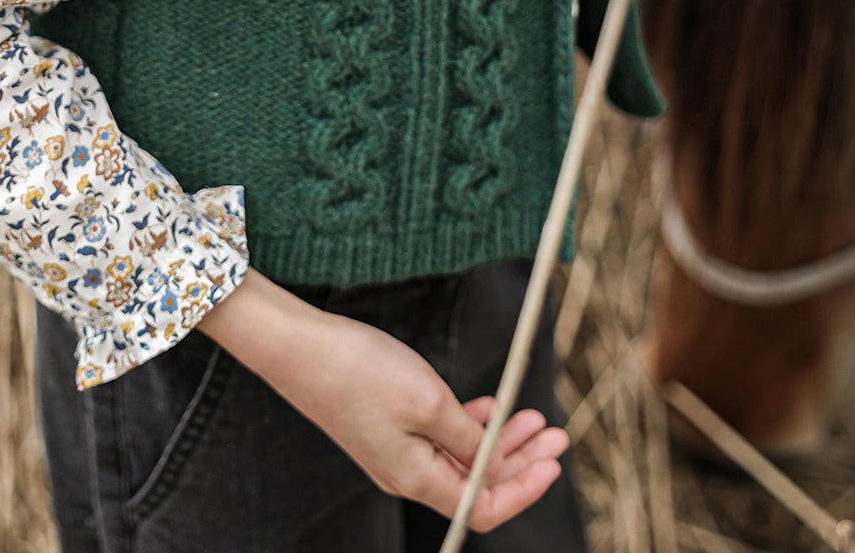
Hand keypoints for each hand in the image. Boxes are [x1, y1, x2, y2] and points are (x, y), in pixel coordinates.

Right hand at [200, 270, 568, 530]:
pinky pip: (439, 437)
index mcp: (416, 479)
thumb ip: (467, 438)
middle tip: (556, 432)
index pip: (483, 506)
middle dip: (521, 460)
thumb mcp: (428, 401)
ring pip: (461, 457)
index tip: (554, 460)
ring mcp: (395, 450)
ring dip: (500, 440)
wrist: (299, 347)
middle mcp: (407, 473)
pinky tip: (490, 407)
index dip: (524, 488)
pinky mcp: (386, 425)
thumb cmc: (359, 371)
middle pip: (476, 483)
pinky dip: (470, 425)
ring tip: (532, 416)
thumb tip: (493, 463)